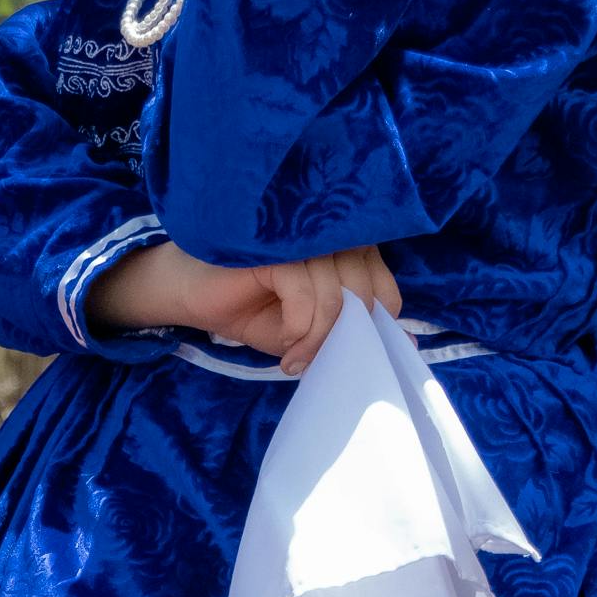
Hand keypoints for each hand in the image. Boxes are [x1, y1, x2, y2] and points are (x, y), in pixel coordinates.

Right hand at [89, 239, 401, 376]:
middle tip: (314, 362)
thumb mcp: (307, 328)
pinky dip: (300, 328)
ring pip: (336, 294)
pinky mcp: (275, 248)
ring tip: (294, 359)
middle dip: (344, 336)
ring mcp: (301, 237)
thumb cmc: (250, 307)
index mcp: (343, 248)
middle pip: (364, 289)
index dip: (376, 322)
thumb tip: (407, 347)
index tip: (351, 352)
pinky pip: (306, 293)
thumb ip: (350, 331)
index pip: (385, 285)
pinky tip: (284, 345)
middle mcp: (327, 234)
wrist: (189, 296)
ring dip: (318, 338)